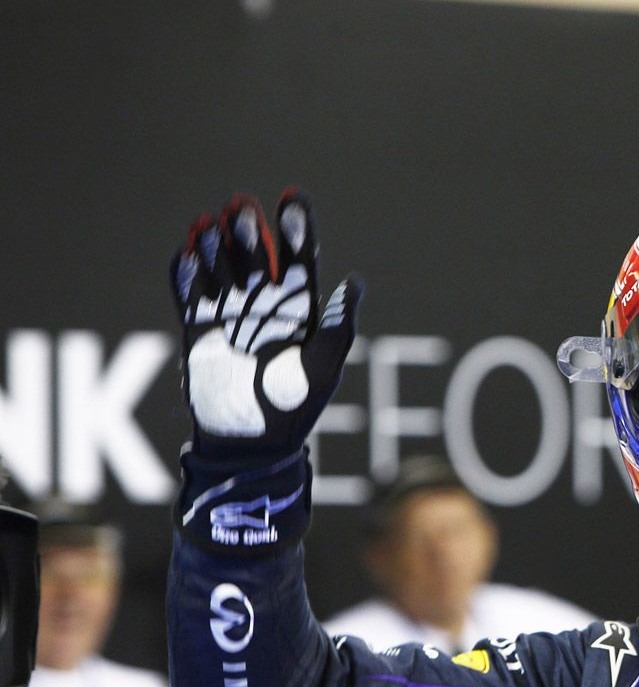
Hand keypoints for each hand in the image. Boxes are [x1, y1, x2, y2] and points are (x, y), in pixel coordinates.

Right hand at [170, 191, 361, 463]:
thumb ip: (337, 323)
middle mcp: (265, 307)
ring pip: (222, 270)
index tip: (291, 196)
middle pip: (258, 258)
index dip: (296, 228)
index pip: (300, 259)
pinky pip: (190, 296)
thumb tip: (355, 281)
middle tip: (242, 204)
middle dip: (251, 232)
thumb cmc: (296, 404)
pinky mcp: (200, 331)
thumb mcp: (323, 364)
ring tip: (210, 221)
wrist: (253, 440)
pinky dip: (186, 275)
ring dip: (216, 246)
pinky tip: (185, 251)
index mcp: (300, 310)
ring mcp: (231, 317)